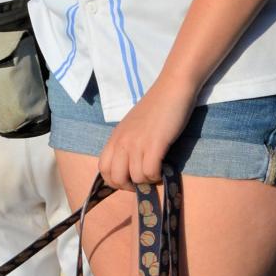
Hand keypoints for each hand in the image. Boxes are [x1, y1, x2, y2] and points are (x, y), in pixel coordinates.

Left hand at [98, 75, 197, 189]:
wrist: (172, 88)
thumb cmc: (155, 107)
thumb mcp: (132, 127)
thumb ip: (126, 144)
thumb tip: (128, 167)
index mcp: (115, 138)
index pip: (103, 169)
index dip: (115, 182)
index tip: (130, 180)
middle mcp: (122, 142)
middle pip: (116, 178)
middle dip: (130, 186)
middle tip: (144, 180)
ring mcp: (137, 143)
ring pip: (136, 178)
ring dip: (148, 181)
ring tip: (157, 172)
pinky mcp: (155, 144)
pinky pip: (150, 172)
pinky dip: (158, 176)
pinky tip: (164, 168)